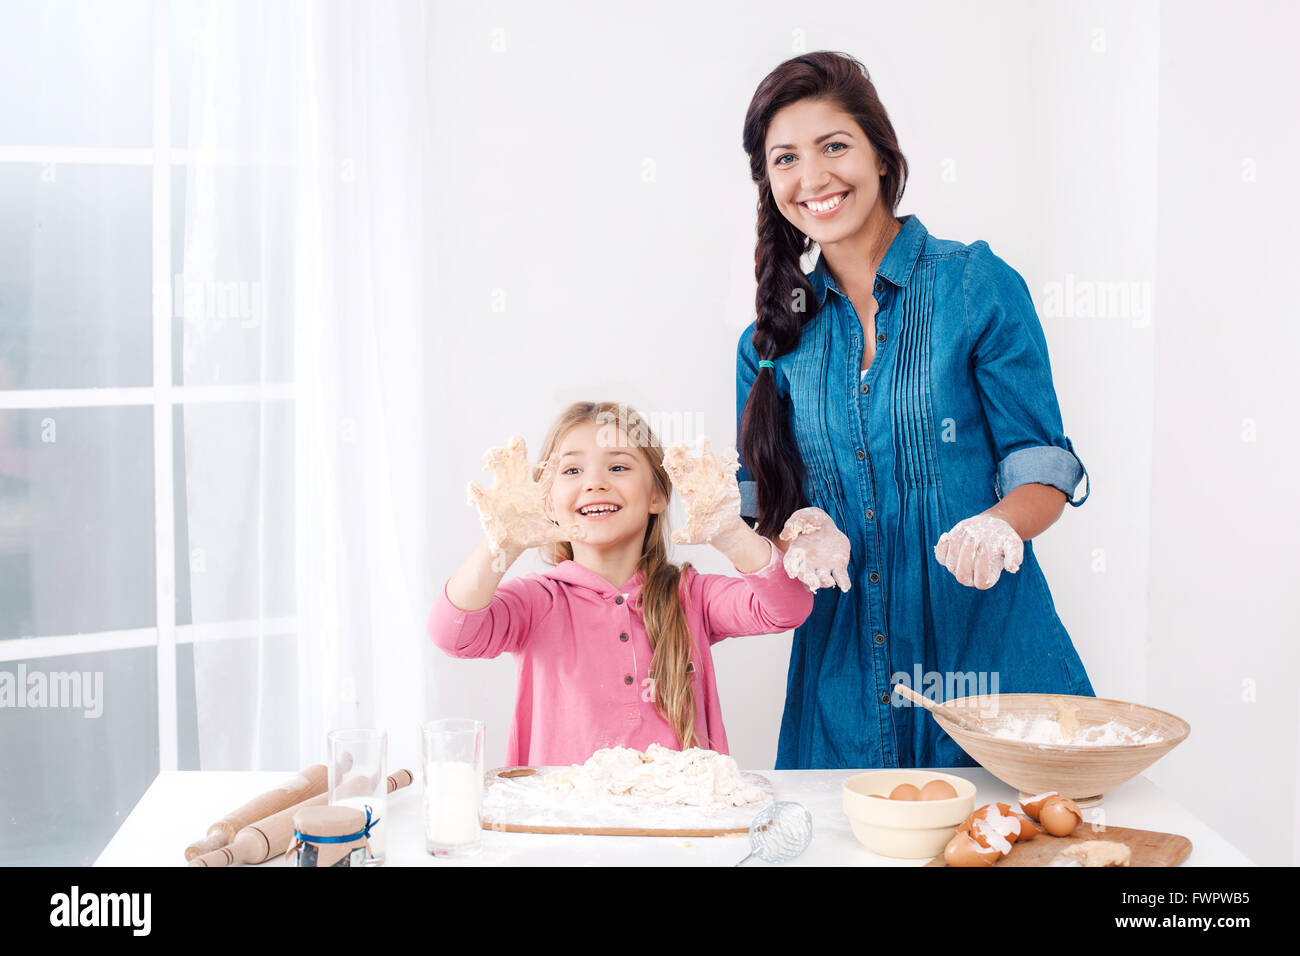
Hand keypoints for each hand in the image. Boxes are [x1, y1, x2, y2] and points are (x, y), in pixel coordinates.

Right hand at [466, 435, 584, 571]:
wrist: (510, 542)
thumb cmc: (531, 533)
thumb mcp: (549, 533)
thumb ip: (566, 531)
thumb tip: (584, 533)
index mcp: (536, 493)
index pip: (546, 477)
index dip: (551, 467)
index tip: (558, 455)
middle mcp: (518, 486)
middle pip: (518, 464)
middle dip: (517, 451)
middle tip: (516, 439)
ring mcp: (502, 491)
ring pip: (498, 471)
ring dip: (496, 461)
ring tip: (495, 453)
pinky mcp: (488, 503)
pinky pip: (481, 495)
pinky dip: (476, 491)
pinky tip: (474, 485)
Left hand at [662, 437, 744, 545]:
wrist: (725, 530)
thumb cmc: (708, 530)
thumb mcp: (694, 535)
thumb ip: (684, 535)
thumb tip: (675, 537)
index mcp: (689, 495)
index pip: (678, 477)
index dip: (673, 466)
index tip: (668, 455)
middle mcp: (700, 485)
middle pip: (691, 466)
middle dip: (685, 454)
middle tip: (680, 442)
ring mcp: (714, 483)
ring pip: (709, 464)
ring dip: (706, 452)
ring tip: (703, 439)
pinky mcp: (729, 485)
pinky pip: (729, 471)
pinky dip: (729, 462)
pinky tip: (728, 453)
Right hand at [780, 507, 850, 591]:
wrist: (825, 526)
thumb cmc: (809, 521)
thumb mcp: (801, 517)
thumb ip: (794, 524)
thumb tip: (785, 535)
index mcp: (797, 553)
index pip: (791, 563)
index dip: (791, 569)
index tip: (792, 573)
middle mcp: (808, 564)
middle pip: (807, 576)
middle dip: (810, 580)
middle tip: (813, 583)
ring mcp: (823, 567)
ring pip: (823, 579)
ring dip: (825, 582)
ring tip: (830, 581)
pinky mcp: (838, 566)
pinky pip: (841, 577)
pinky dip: (843, 583)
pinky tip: (845, 587)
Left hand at [933, 513, 1022, 589]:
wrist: (990, 527)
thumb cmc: (1003, 538)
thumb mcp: (1013, 544)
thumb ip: (1015, 556)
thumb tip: (1012, 568)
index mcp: (988, 578)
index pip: (981, 582)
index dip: (981, 567)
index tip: (985, 547)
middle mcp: (971, 576)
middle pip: (962, 576)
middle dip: (966, 557)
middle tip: (974, 538)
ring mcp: (957, 567)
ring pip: (950, 564)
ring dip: (956, 547)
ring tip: (967, 532)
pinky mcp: (947, 556)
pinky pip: (940, 556)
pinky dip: (942, 546)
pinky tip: (947, 535)